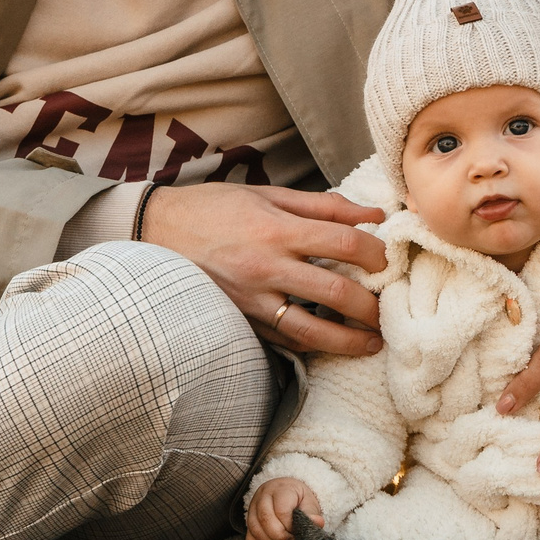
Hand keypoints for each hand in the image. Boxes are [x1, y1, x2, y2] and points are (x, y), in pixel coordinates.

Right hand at [143, 183, 387, 356]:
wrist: (152, 232)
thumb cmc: (211, 208)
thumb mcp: (266, 195)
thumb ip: (322, 206)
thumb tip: (371, 215)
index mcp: (275, 229)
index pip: (342, 243)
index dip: (374, 252)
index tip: (386, 259)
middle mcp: (265, 267)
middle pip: (335, 292)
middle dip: (370, 304)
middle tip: (387, 306)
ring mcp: (251, 299)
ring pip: (311, 330)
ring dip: (349, 340)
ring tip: (372, 342)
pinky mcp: (240, 320)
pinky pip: (284, 339)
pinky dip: (313, 344)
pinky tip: (331, 343)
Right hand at [245, 478, 321, 539]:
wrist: (288, 495)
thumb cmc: (300, 501)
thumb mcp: (309, 503)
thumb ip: (312, 514)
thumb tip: (317, 522)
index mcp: (280, 489)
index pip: (281, 510)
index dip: (290, 526)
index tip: (297, 532)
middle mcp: (263, 496)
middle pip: (265, 519)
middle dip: (280, 535)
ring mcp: (252, 508)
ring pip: (255, 528)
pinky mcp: (248, 521)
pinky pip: (249, 539)